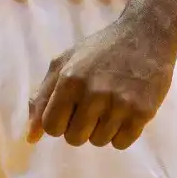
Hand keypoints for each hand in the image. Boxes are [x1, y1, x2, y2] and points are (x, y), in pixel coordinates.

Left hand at [26, 13, 176, 149]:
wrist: (146, 34)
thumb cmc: (101, 49)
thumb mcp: (65, 62)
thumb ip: (43, 97)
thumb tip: (30, 138)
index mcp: (69, 78)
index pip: (51, 126)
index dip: (59, 120)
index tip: (71, 107)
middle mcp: (93, 92)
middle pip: (74, 139)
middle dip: (80, 126)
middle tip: (93, 103)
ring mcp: (119, 104)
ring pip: (99, 142)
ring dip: (102, 128)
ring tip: (111, 101)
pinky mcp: (142, 112)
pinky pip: (121, 143)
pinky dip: (121, 132)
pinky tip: (125, 109)